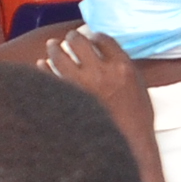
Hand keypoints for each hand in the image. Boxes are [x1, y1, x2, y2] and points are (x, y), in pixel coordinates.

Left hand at [34, 26, 152, 141]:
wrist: (128, 146)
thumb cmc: (136, 120)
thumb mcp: (138, 87)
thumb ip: (124, 69)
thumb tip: (107, 57)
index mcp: (122, 67)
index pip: (104, 40)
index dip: (96, 35)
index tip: (91, 36)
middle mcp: (100, 72)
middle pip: (80, 43)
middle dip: (72, 37)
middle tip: (68, 38)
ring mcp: (81, 86)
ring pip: (60, 57)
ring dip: (54, 48)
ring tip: (52, 45)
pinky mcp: (67, 99)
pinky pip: (49, 77)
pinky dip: (44, 68)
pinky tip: (42, 64)